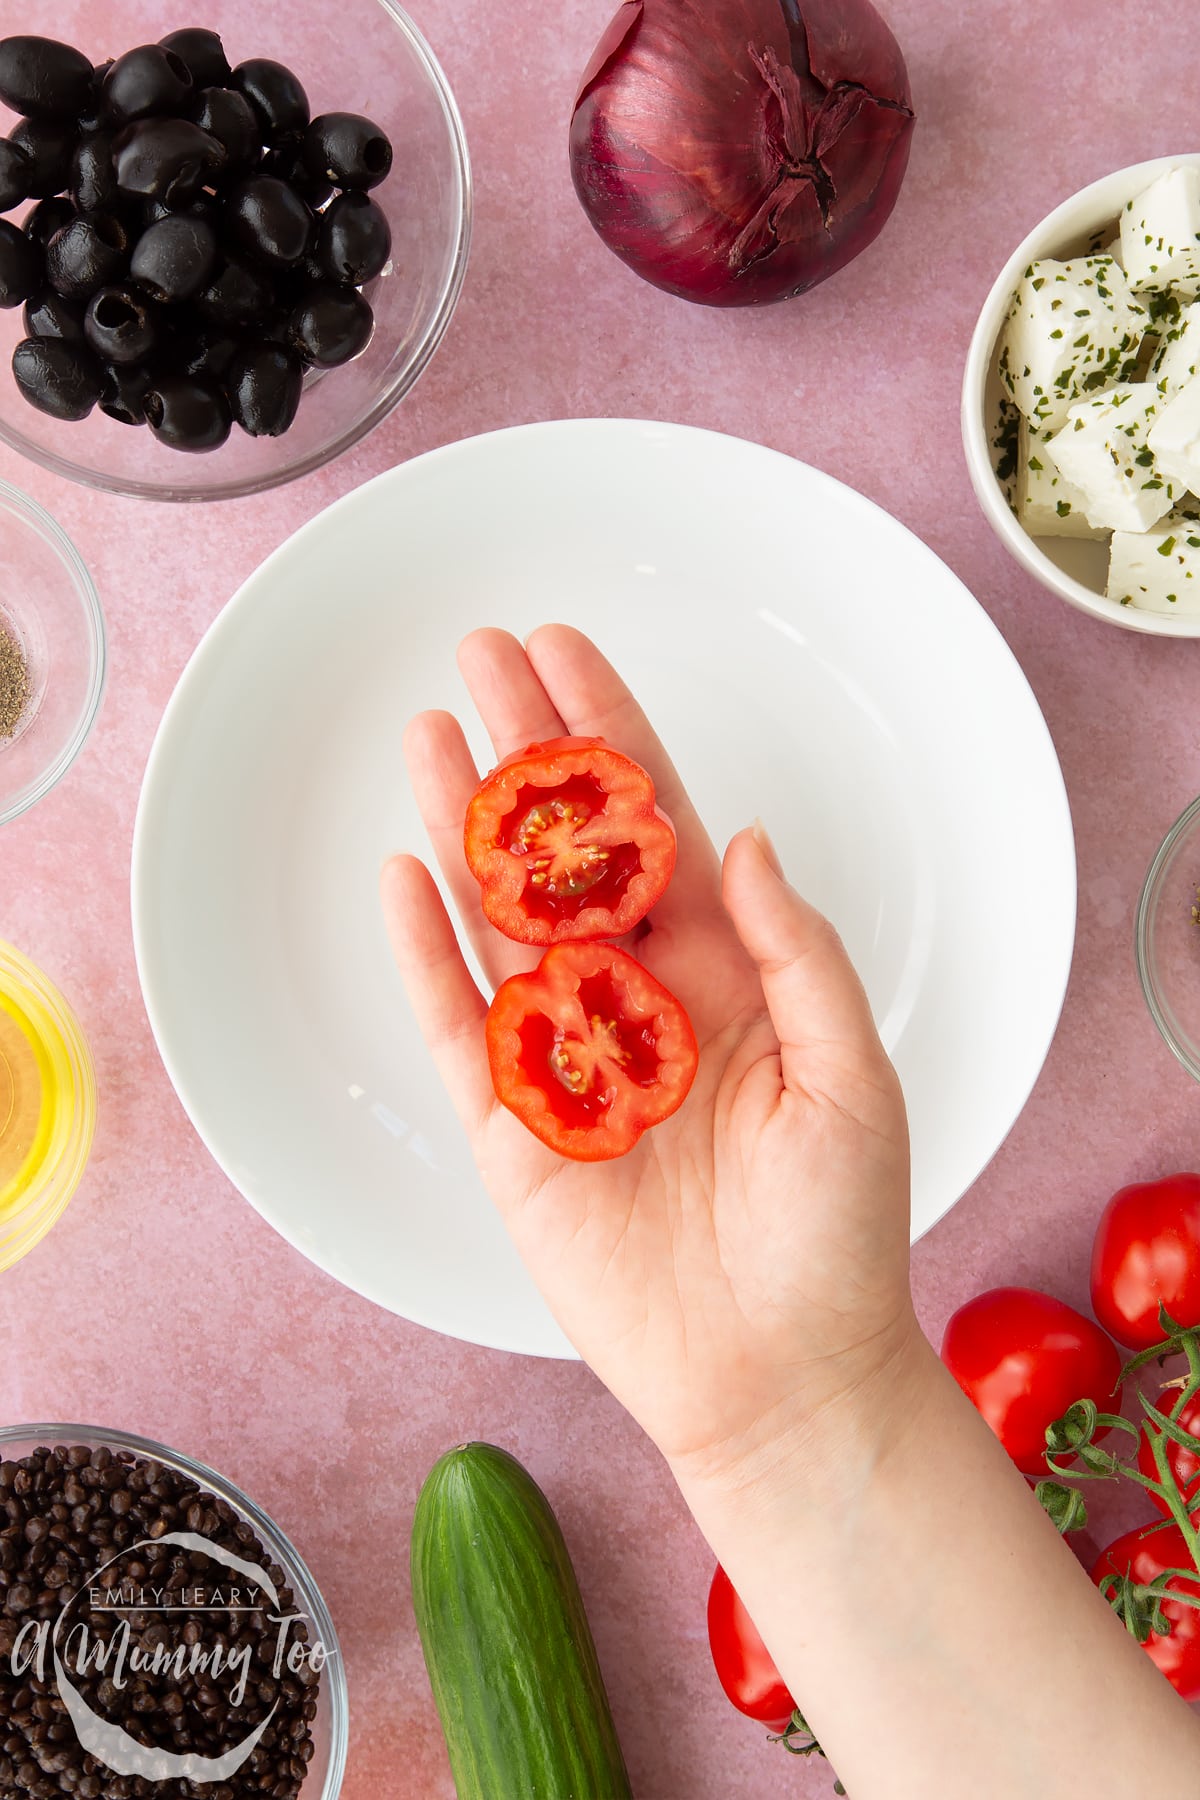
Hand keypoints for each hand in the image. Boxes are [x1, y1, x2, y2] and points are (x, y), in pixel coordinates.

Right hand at [382, 625, 915, 1481]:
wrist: (779, 1374)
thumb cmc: (837, 1235)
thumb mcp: (852, 1076)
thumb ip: (799, 951)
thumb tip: (743, 840)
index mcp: (726, 975)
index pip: (660, 830)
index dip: (616, 740)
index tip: (572, 657)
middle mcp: (639, 998)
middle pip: (567, 851)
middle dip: (526, 751)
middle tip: (482, 657)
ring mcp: (569, 1056)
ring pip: (501, 919)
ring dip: (463, 827)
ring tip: (429, 734)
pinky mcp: (514, 1128)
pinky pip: (460, 1026)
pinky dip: (428, 955)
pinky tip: (406, 878)